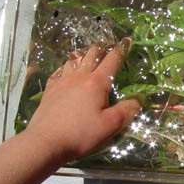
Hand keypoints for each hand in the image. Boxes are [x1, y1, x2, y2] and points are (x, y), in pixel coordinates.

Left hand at [25, 38, 140, 161]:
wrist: (45, 143)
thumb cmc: (81, 134)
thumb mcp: (111, 125)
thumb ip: (127, 110)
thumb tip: (138, 99)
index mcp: (96, 83)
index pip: (112, 60)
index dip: (121, 49)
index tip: (127, 40)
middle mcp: (79, 77)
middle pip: (91, 54)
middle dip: (102, 48)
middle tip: (109, 46)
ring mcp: (62, 82)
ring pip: (74, 60)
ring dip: (83, 55)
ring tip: (88, 55)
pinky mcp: (50, 91)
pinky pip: (58, 72)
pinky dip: (66, 67)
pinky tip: (66, 70)